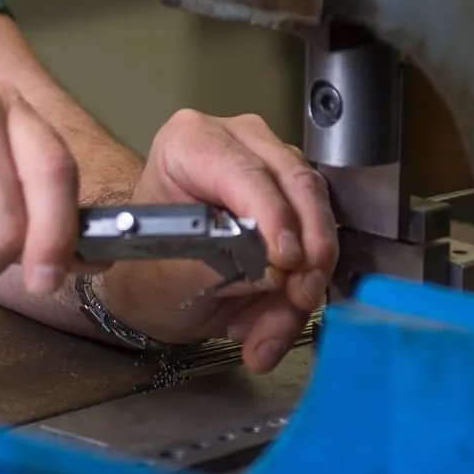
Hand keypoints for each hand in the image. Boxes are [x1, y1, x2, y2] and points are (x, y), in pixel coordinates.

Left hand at [89, 111, 336, 372]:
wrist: (157, 281)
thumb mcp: (173, 273)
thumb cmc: (152, 267)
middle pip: (298, 185)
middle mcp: (241, 143)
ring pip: (318, 218)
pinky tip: (272, 321)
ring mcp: (275, 167)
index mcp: (192, 142)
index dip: (273, 216)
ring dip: (304, 282)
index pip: (246, 171)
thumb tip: (275, 271)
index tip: (286, 260)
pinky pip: (321, 243)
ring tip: (268, 330)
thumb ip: (224, 265)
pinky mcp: (299, 201)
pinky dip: (303, 290)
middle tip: (300, 298)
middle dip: (307, 250)